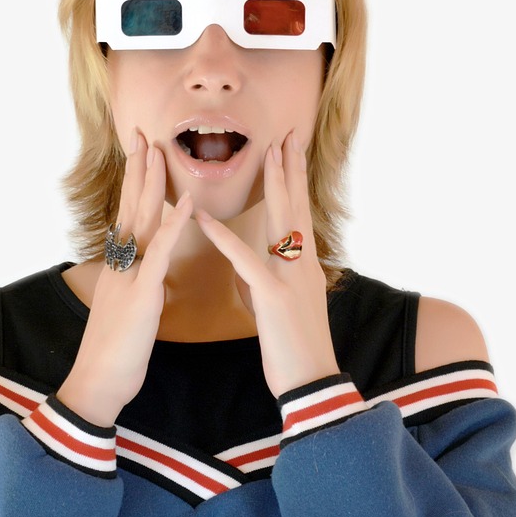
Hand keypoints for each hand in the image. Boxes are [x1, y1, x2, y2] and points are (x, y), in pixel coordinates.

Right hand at [56, 132, 192, 426]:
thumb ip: (137, 287)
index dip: (135, 182)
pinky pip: (159, 254)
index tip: (141, 152)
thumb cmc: (115, 353)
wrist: (97, 383)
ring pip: (140, 220)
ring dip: (151, 183)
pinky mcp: (140, 295)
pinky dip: (173, 226)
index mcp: (120, 267)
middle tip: (142, 133)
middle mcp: (120, 264)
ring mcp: (128, 276)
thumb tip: (148, 274)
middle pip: (130, 206)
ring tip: (158, 150)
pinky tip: (186, 203)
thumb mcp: (128, 311)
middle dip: (137, 169)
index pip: (129, 215)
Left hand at [195, 132, 339, 396]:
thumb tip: (244, 268)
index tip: (291, 150)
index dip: (294, 179)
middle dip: (291, 168)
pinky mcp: (273, 297)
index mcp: (302, 266)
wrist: (310, 382)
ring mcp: (290, 278)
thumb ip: (259, 282)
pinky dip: (224, 238)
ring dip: (274, 185)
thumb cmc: (292, 348)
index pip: (297, 213)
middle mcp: (301, 265)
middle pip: (295, 206)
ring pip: (281, 222)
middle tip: (289, 135)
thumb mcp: (273, 308)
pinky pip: (245, 261)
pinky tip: (205, 219)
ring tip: (267, 154)